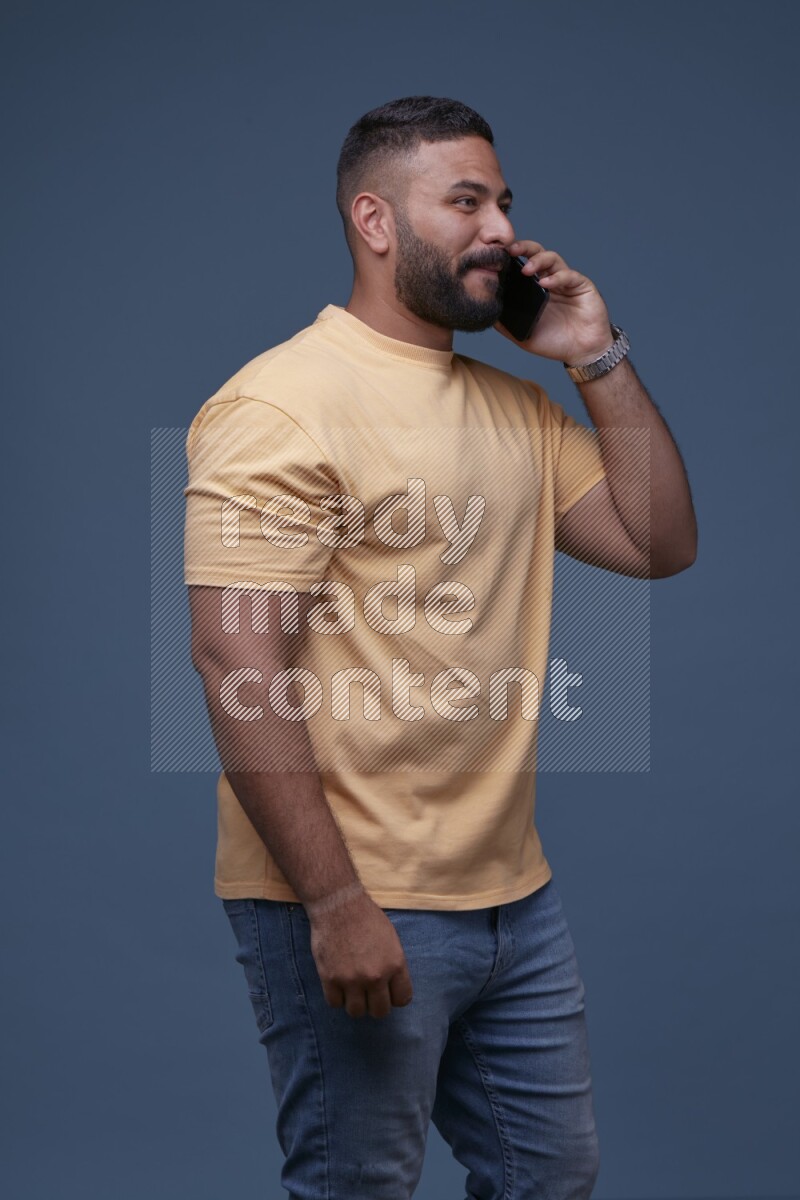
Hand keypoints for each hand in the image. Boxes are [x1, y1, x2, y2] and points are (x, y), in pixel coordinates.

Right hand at [308, 891, 413, 1018]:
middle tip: (369, 994)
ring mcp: (352, 980)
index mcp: (395, 965)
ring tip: (352, 990)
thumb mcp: (391, 940)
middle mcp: (375, 976)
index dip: (395, 997)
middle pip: (380, 1011)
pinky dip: (337, 998)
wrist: (339, 905)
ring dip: (355, 1003)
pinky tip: (338, 985)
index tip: (387, 993)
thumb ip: (393, 965)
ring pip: (357, 1012)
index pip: (403, 999)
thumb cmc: (367, 918)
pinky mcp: (330, 979)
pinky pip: (335, 1004)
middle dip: (375, 1004)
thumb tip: (392, 986)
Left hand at [495, 239, 614, 363]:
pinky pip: (568, 275)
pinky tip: (546, 283)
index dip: (510, 258)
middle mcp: (550, 280)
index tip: (496, 257)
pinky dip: (556, 277)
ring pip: (552, 259)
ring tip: (526, 269)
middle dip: (523, 248)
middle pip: (536, 254)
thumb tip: (486, 313)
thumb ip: (505, 324)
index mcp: (534, 288)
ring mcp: (565, 281)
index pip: (521, 264)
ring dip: (538, 260)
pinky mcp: (582, 285)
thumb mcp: (523, 334)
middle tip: (510, 251)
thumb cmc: (555, 342)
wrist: (582, 352)